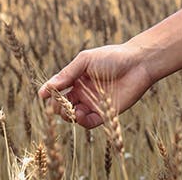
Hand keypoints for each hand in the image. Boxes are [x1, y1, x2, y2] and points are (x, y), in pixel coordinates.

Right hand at [39, 43, 155, 128]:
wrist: (138, 64)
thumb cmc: (112, 57)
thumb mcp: (85, 61)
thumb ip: (67, 74)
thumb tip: (46, 89)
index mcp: (77, 78)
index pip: (58, 89)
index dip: (50, 93)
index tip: (43, 96)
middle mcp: (83, 92)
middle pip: (64, 105)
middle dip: (58, 107)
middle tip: (58, 105)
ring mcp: (93, 104)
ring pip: (74, 116)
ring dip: (69, 115)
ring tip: (71, 110)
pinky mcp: (105, 114)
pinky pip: (89, 122)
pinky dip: (82, 121)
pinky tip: (80, 114)